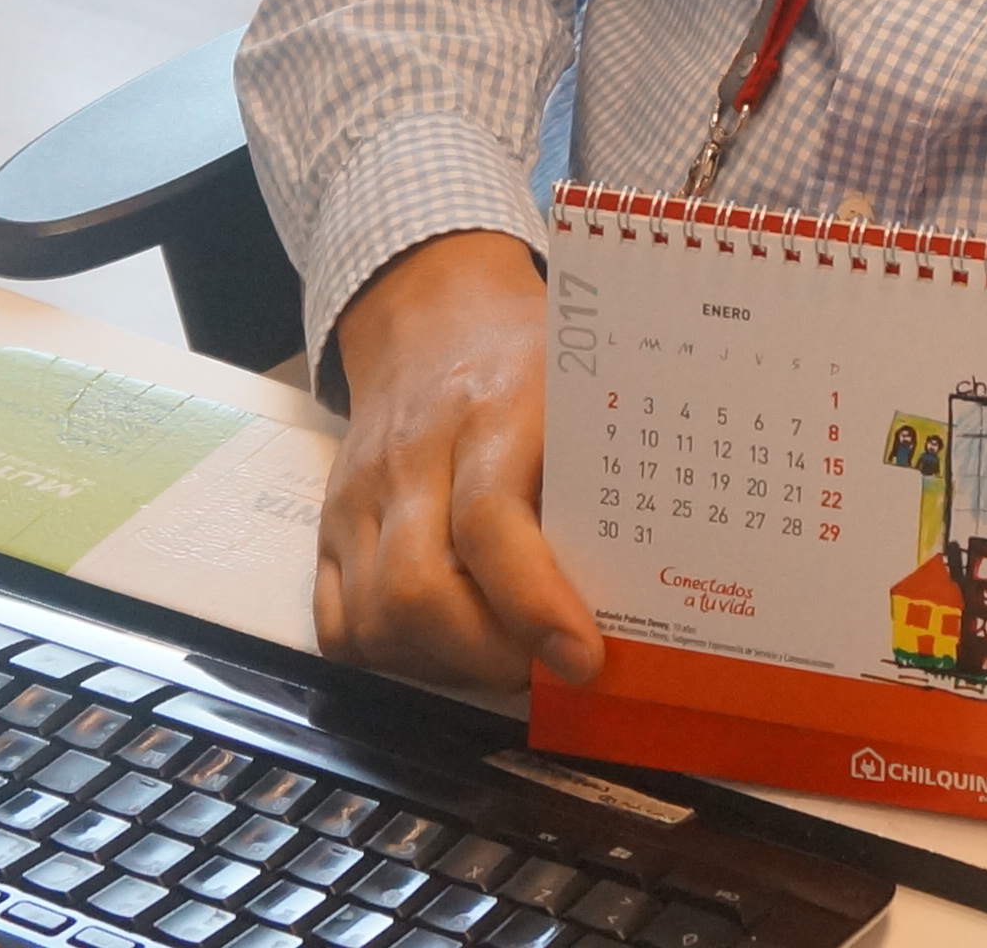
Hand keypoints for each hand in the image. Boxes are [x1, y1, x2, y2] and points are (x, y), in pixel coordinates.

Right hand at [315, 230, 606, 689]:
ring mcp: (358, 495)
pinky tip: (446, 649)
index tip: (582, 657)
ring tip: (504, 659)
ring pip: (376, 620)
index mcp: (488, 411)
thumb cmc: (524, 360)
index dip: (534, 603)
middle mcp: (410, 456)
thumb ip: (609, 470)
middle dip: (490, 656)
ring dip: (446, 665)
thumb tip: (658, 583)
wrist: (429, 319)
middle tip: (548, 667)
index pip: (490, 521)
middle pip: (419, 589)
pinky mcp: (328, 527)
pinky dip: (393, 657)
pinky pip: (338, 626)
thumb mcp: (580, 386)